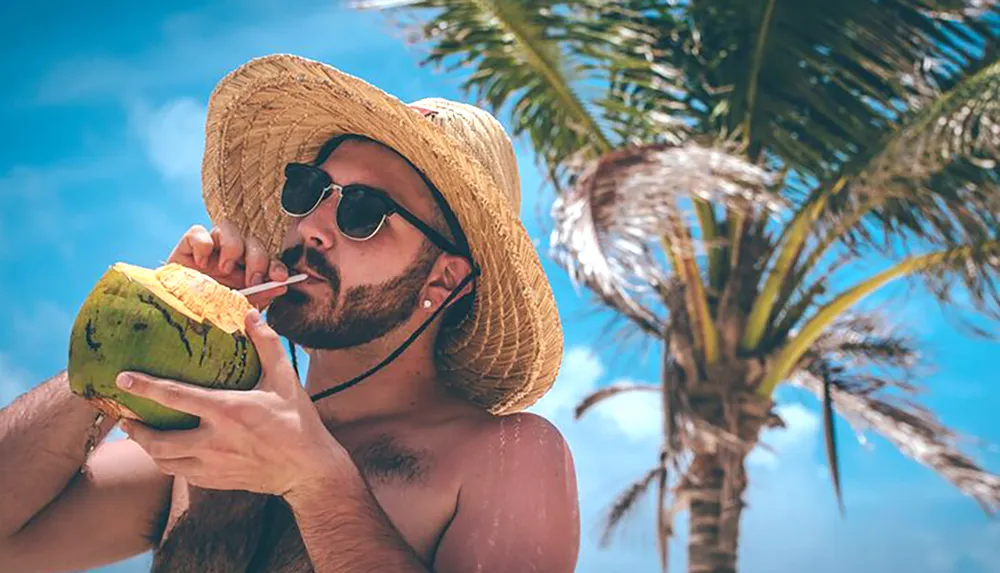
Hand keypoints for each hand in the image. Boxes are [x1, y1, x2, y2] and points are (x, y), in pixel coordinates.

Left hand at [116, 309, 348, 495]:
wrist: (308, 470)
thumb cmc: (297, 421)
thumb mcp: (285, 379)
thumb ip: (267, 345)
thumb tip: (250, 315)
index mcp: (227, 411)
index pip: (176, 397)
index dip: (146, 386)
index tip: (122, 378)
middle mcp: (214, 441)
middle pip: (158, 441)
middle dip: (134, 429)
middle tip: (123, 415)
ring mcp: (213, 465)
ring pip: (165, 461)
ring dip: (146, 448)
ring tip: (137, 434)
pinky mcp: (217, 480)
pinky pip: (181, 473)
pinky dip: (169, 462)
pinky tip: (169, 452)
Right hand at [168, 221, 288, 308]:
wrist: (175, 315)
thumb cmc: (208, 313)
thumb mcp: (236, 309)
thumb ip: (258, 297)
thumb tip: (281, 286)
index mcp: (245, 270)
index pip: (268, 260)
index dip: (276, 266)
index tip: (281, 278)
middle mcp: (230, 256)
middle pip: (252, 242)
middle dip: (258, 260)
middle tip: (252, 280)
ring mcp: (209, 248)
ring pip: (228, 228)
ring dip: (233, 248)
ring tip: (225, 269)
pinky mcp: (187, 245)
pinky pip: (198, 231)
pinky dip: (202, 244)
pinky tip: (201, 264)